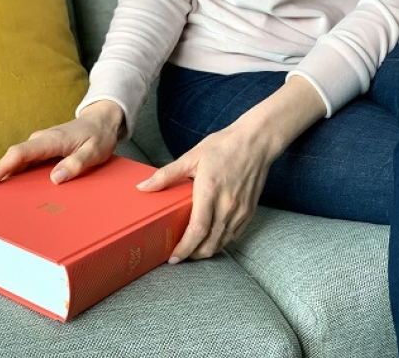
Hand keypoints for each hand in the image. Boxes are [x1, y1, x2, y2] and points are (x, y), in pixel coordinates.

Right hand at [0, 100, 123, 186]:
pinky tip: (18, 187)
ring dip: (9, 175)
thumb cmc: (99, 136)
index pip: (20, 153)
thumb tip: (55, 179)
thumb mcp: (94, 151)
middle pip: (14, 157)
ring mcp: (42, 143)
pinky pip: (28, 160)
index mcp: (51, 140)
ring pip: (20, 160)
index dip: (1, 168)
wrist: (102, 120)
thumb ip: (76, 164)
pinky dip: (20, 172)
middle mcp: (42, 139)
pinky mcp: (45, 147)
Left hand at [138, 76, 326, 262]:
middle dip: (193, 255)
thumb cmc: (223, 147)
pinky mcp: (249, 211)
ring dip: (207, 250)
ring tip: (192, 250)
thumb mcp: (191, 157)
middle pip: (210, 242)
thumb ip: (166, 175)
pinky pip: (234, 235)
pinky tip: (211, 239)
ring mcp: (240, 210)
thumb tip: (143, 187)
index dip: (184, 248)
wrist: (256, 142)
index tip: (173, 257)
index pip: (197, 229)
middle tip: (179, 256)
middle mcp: (227, 205)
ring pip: (222, 242)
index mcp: (210, 191)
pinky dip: (221, 242)